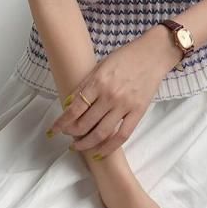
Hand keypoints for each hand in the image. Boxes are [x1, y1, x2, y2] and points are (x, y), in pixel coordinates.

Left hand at [48, 25, 181, 157]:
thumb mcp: (101, 65)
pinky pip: (122, 136)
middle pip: (84, 124)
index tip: (53, 131)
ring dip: (86, 144)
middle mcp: (110, 95)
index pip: (74, 109)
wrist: (153, 54)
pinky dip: (109, 148)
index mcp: (98, 81)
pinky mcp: (138, 111)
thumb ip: (85, 84)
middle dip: (72, 133)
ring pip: (101, 133)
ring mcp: (125, 105)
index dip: (61, 123)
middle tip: (67, 136)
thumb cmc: (126, 56)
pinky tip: (99, 153)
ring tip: (78, 146)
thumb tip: (69, 104)